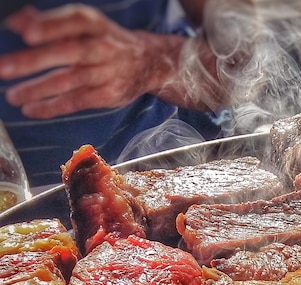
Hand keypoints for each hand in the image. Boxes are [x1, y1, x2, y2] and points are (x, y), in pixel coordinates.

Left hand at [0, 4, 183, 118]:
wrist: (149, 63)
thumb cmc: (107, 40)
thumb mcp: (84, 24)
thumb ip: (50, 22)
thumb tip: (16, 23)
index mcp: (94, 23)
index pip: (71, 22)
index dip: (50, 27)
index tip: (27, 33)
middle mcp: (103, 47)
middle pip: (68, 53)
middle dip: (34, 61)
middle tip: (5, 68)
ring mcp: (107, 73)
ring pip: (69, 81)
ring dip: (37, 90)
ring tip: (13, 96)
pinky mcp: (109, 95)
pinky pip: (76, 101)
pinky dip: (52, 106)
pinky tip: (32, 109)